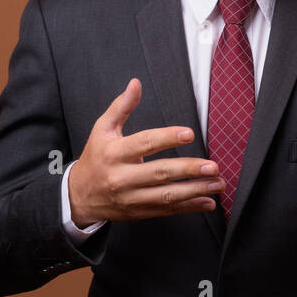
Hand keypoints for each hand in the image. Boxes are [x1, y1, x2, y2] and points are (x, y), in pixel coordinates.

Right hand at [68, 78, 223, 225]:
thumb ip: (121, 107)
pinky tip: (208, 202)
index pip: (144, 143)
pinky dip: (190, 207)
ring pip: (167, 196)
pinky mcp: (139, 212)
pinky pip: (167, 210)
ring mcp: (131, 198)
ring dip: (196, 190)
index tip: (190, 134)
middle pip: (159, 173)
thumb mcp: (103, 130)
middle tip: (213, 166)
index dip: (167, 138)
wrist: (78, 196)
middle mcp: (122, 177)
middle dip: (189, 170)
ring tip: (218, 183)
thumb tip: (136, 83)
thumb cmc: (96, 158)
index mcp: (114, 153)